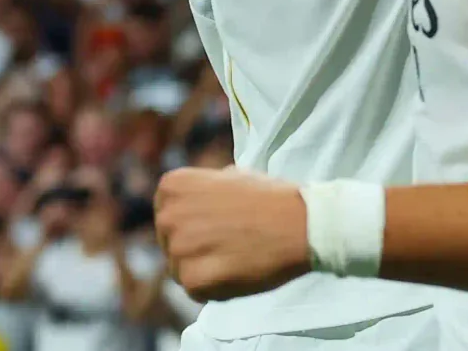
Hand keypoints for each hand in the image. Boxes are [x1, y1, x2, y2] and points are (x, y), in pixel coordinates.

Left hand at [154, 168, 307, 302]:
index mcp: (171, 187)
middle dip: (195, 249)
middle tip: (229, 244)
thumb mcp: (227, 176)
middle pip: (170, 245)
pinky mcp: (192, 280)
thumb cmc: (269, 198)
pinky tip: (238, 271)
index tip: (217, 225)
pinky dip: (215, 288)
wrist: (299, 223)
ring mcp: (178, 249)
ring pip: (181, 271)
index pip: (168, 217)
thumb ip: (201, 191)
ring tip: (237, 256)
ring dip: (205, 270)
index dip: (193, 225)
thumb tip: (190, 203)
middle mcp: (167, 216)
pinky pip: (195, 291)